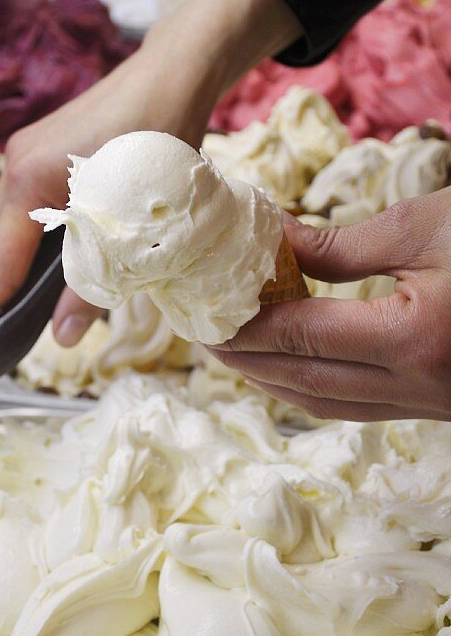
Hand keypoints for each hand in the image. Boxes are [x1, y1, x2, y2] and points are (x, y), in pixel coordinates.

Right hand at [0, 0, 299, 370]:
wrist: (172, 74)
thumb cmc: (160, 139)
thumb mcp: (131, 217)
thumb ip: (95, 279)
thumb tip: (63, 337)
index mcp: (29, 182)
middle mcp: (14, 169)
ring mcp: (24, 158)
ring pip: (4, 234)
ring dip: (3, 278)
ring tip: (0, 324)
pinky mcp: (41, 156)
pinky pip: (21, 216)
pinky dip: (24, 251)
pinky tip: (40, 273)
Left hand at [210, 188, 450, 420]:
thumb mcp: (418, 228)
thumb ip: (341, 246)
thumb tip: (278, 241)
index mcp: (413, 338)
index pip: (305, 338)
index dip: (251, 329)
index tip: (210, 315)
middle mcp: (422, 386)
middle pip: (312, 382)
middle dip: (251, 362)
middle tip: (208, 338)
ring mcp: (434, 402)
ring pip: (336, 406)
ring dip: (281, 383)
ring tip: (240, 356)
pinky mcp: (440, 403)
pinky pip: (365, 407)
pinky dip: (321, 389)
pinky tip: (297, 368)